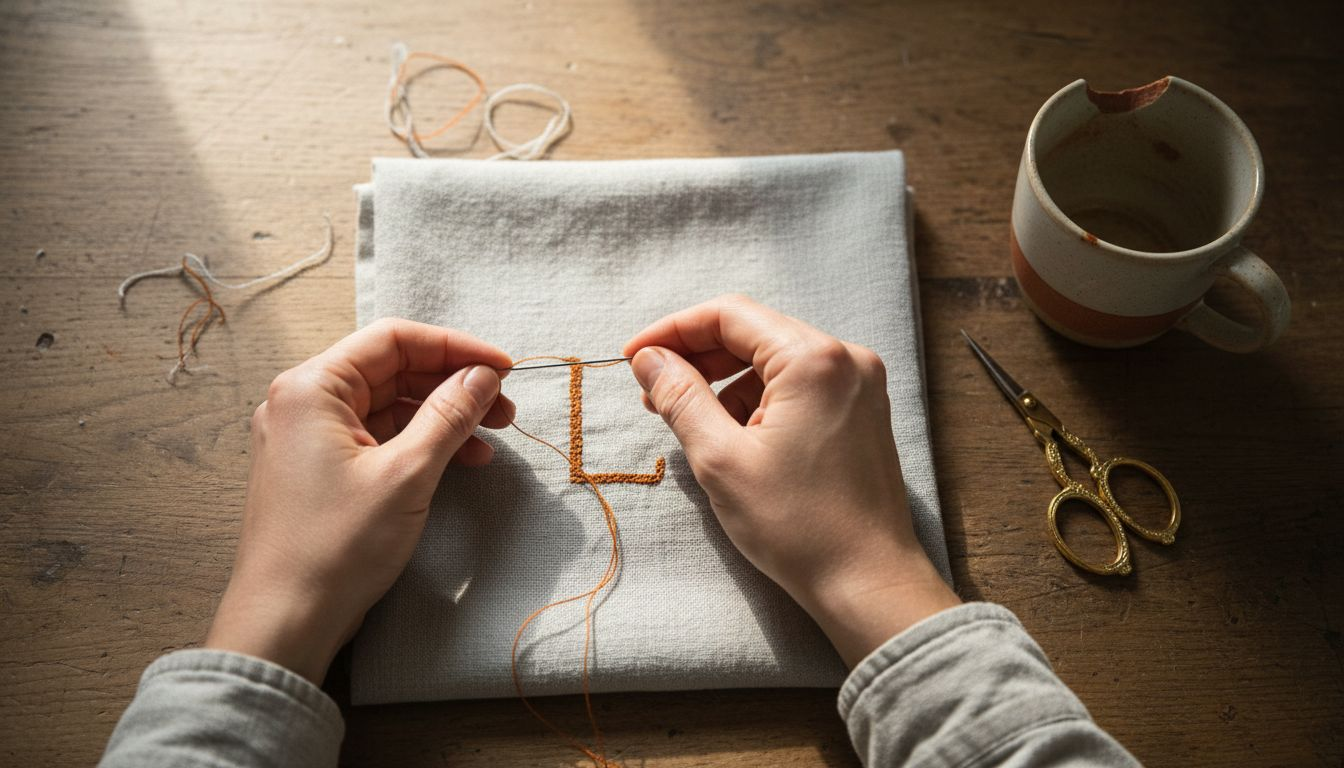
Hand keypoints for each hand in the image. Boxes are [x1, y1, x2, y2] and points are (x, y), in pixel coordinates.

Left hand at [205, 319, 513, 682]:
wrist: (286, 620)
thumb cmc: (336, 546)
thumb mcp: (407, 474)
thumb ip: (449, 415)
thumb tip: (484, 376)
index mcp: (311, 388)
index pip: (393, 339)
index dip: (455, 348)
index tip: (503, 368)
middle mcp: (303, 403)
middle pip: (392, 370)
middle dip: (452, 385)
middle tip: (504, 408)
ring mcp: (309, 438)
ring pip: (389, 406)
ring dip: (442, 416)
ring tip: (491, 438)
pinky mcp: (320, 470)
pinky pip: (378, 438)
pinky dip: (420, 443)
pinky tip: (461, 461)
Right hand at [622, 295, 958, 665]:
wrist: (869, 582)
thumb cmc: (798, 526)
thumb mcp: (720, 459)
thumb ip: (680, 397)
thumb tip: (650, 359)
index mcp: (813, 360)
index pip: (729, 315)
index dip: (672, 331)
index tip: (633, 358)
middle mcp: (845, 359)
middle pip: (754, 332)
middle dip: (698, 357)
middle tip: (652, 391)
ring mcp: (860, 385)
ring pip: (775, 361)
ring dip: (727, 383)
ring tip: (690, 423)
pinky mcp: (862, 412)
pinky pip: (800, 386)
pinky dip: (760, 401)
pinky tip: (735, 437)